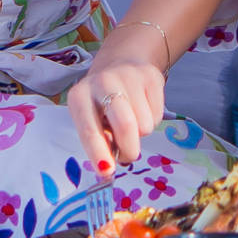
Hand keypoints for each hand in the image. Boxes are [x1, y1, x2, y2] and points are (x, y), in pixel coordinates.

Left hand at [69, 39, 166, 173]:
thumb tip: (108, 169)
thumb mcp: (92, 120)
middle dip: (129, 149)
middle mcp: (102, 82)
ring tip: (131, 121)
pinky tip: (142, 108)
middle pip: (126, 125)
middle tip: (127, 155)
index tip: (106, 172)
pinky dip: (152, 120)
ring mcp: (129, 76)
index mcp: (79, 96)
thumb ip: (99, 142)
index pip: (89, 129)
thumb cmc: (102, 102)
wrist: (121, 64)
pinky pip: (158, 115)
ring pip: (144, 125)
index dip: (98, 153)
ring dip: (140, 133)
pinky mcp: (151, 76)